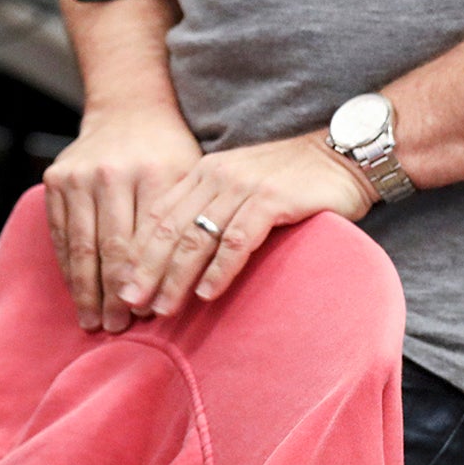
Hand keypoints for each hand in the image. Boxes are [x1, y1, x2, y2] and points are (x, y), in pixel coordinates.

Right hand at [40, 103, 201, 333]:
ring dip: (86, 289)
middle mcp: (113, 172)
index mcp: (154, 172)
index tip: (146, 315)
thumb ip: (189, 224)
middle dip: (113, 294)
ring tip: (93, 321)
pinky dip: (68, 266)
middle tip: (116, 327)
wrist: (128, 110)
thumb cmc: (168, 153)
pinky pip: (60, 233)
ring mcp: (79, 176)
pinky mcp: (55, 179)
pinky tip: (77, 291)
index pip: (149, 241)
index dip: (146, 282)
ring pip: (81, 245)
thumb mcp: (191, 178)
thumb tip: (182, 288)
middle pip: (111, 248)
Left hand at [121, 133, 377, 317]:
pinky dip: (219, 269)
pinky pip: (236, 240)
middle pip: (168, 228)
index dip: (136, 254)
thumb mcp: (238, 191)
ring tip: (162, 308)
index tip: (122, 288)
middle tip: (130, 304)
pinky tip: (207, 293)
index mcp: (202, 174)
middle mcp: (216, 176)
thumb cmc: (289, 183)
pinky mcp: (271, 199)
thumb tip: (175, 261)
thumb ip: (209, 214)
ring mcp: (242, 186)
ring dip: (176, 276)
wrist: (341, 157)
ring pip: (197, 236)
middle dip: (146, 269)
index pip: (157, 216)